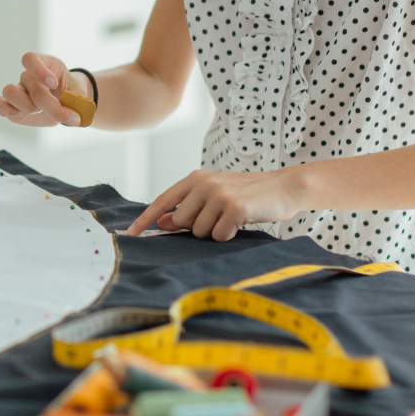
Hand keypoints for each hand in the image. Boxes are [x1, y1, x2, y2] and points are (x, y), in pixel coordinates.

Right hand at [0, 52, 88, 126]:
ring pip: (10, 92)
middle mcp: (28, 76)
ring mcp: (18, 90)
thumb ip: (77, 98)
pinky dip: (3, 109)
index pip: (30, 58)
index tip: (53, 84)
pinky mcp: (11, 106)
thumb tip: (72, 106)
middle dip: (51, 105)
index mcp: (45, 64)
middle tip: (71, 117)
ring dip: (27, 107)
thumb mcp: (80, 93)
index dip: (38, 70)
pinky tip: (19, 115)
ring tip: (40, 112)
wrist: (66, 106)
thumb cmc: (72, 95)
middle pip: (30, 85)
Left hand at [125, 169, 305, 239]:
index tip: (131, 233)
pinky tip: (242, 222)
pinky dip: (230, 234)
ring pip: (201, 232)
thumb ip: (188, 207)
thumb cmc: (246, 195)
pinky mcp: (234, 207)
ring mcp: (219, 194)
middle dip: (197, 228)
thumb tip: (162, 221)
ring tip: (232, 218)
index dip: (146, 218)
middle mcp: (203, 184)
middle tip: (219, 218)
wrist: (283, 188)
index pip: (163, 201)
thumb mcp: (213, 196)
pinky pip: (219, 235)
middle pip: (183, 223)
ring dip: (216, 231)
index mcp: (195, 179)